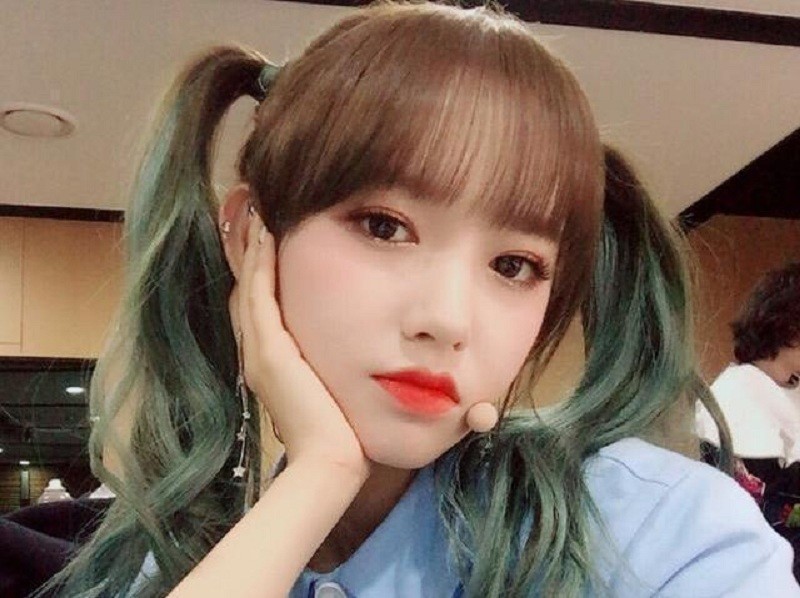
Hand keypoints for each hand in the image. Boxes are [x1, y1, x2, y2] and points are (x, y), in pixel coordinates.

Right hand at [231, 211, 368, 477]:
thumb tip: (343, 346)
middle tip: (244, 209)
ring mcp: (258, 351)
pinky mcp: (268, 352)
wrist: (332, 460)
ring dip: (249, 247)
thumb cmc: (339, 428)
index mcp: (269, 360)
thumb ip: (327, 363)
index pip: (257, 302)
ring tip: (251, 209)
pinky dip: (261, 264)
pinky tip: (266, 233)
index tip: (260, 233)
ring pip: (248, 286)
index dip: (254, 268)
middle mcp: (256, 352)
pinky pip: (260, 296)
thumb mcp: (329, 386)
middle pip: (245, 288)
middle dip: (244, 249)